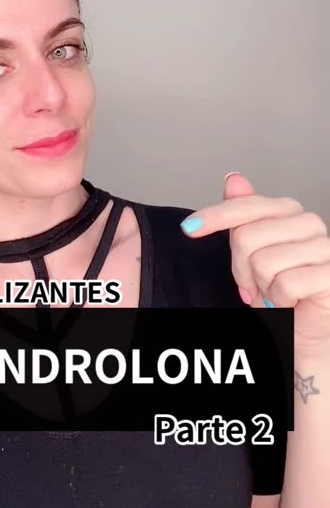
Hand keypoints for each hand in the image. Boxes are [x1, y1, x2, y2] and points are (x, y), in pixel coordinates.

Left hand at [180, 172, 329, 359]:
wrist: (306, 328)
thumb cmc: (282, 290)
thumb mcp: (254, 250)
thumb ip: (244, 215)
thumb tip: (234, 180)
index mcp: (291, 212)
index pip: (246, 206)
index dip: (214, 217)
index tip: (189, 228)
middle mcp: (311, 224)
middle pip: (246, 237)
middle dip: (242, 269)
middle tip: (255, 284)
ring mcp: (325, 248)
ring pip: (263, 263)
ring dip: (262, 287)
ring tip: (274, 293)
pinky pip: (285, 284)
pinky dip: (279, 300)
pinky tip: (290, 302)